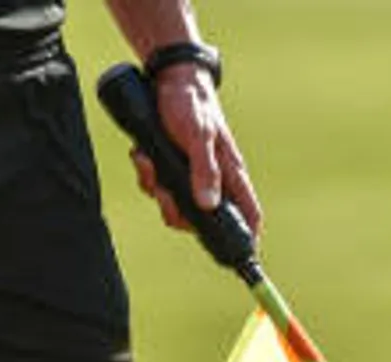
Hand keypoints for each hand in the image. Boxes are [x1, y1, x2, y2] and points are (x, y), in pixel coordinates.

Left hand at [131, 67, 261, 236]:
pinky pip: (157, 186)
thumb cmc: (191, 103)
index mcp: (229, 172)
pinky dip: (146, 175)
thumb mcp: (197, 136)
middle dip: (177, 214)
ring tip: (148, 162)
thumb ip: (204, 170)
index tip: (243, 256)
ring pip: (174, 204)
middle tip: (164, 195)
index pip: (248, 211)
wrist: (167, 77)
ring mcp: (190, 173)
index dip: (247, 236)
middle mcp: (212, 178)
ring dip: (156, 190)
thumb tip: (208, 206)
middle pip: (201, 219)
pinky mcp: (170, 166)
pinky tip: (141, 155)